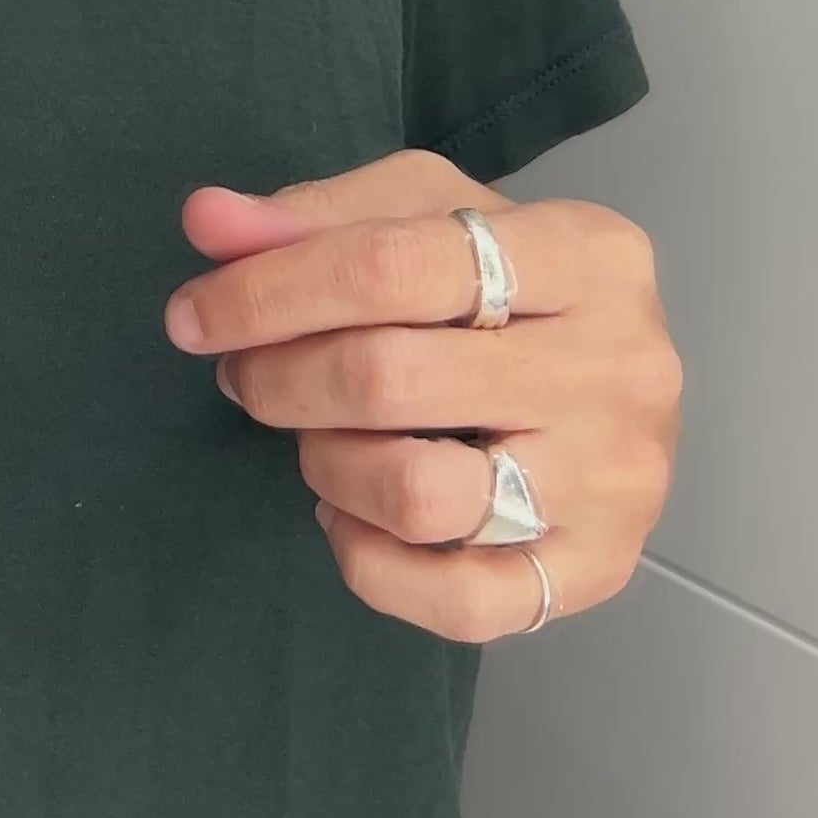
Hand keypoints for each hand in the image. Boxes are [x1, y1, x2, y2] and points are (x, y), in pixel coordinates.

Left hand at [164, 151, 679, 640]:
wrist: (623, 380)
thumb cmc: (513, 285)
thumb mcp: (427, 214)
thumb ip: (314, 216)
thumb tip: (207, 222)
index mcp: (586, 253)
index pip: (388, 265)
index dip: (268, 293)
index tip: (194, 316)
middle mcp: (618, 366)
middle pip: (389, 378)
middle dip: (281, 378)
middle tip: (246, 376)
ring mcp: (615, 480)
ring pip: (418, 495)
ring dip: (327, 465)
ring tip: (317, 437)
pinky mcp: (598, 571)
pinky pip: (457, 602)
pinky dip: (372, 565)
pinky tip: (351, 516)